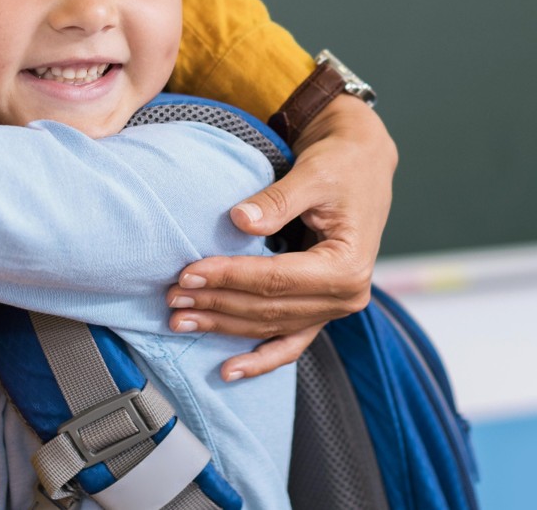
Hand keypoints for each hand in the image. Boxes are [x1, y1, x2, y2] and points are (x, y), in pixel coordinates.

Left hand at [167, 95, 393, 379]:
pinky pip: (290, 342)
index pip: (276, 279)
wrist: (364, 164)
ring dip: (225, 327)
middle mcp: (346, 296)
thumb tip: (240, 219)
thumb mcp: (313, 174)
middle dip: (217, 304)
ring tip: (181, 320)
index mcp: (348, 266)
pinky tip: (229, 371)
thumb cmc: (342, 165)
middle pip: (269, 309)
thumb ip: (278, 200)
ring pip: (271, 327)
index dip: (229, 278)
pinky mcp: (322, 307)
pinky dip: (261, 359)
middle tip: (173, 297)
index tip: (188, 272)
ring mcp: (335, 308)